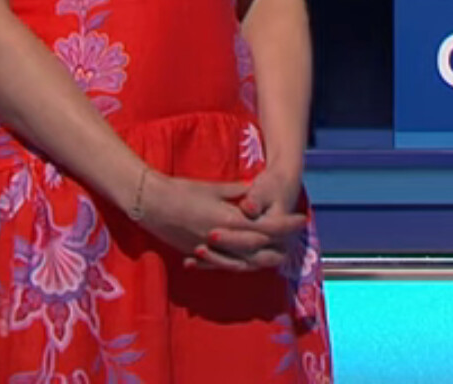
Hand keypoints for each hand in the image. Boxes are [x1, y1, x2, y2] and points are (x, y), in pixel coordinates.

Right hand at [136, 172, 304, 271]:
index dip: (286, 224)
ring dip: (261, 259)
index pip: (266, 225)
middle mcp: (223, 238)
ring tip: (276, 255)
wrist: (150, 204)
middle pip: (259, 247)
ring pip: (243, 261)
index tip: (301, 220)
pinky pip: (223, 264)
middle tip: (294, 242)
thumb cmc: (181, 191)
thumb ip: (237, 192)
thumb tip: (253, 190)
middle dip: (279, 245)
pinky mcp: (198, 254)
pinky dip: (236, 264)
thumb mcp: (213, 188)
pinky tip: (245, 264)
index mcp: (229, 218)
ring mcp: (210, 249)